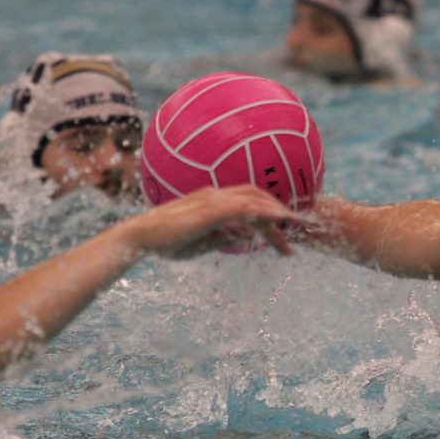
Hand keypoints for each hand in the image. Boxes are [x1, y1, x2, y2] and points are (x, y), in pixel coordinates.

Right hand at [122, 185, 300, 257]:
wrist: (141, 238)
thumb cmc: (166, 242)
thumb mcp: (203, 243)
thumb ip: (223, 237)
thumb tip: (243, 239)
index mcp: (213, 201)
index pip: (248, 203)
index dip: (269, 214)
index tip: (285, 232)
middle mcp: (216, 196)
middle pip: (256, 199)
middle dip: (279, 213)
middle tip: (297, 231)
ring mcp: (214, 200)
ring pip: (255, 201)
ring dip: (278, 213)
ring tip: (296, 226)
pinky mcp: (212, 209)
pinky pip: (246, 207)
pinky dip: (266, 211)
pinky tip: (281, 220)